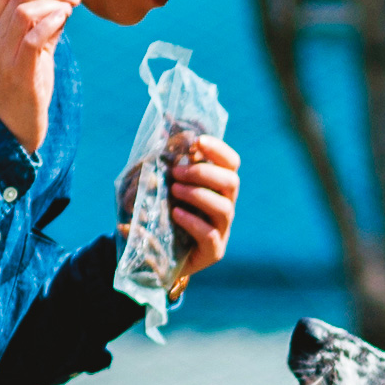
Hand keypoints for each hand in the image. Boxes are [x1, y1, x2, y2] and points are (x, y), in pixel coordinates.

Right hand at [0, 0, 88, 150]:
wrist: (9, 128)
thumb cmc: (21, 89)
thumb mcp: (26, 54)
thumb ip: (41, 30)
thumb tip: (63, 6)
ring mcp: (2, 56)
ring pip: (25, 12)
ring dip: (54, 4)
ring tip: (71, 10)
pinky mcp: (19, 73)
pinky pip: (33, 38)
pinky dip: (52, 23)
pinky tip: (64, 21)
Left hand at [128, 130, 239, 292]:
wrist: (152, 255)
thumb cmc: (157, 214)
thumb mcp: (154, 185)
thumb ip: (161, 162)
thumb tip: (161, 128)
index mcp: (216, 187)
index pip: (231, 163)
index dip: (219, 150)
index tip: (198, 142)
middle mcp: (224, 205)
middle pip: (231, 182)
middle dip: (205, 173)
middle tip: (177, 172)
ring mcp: (221, 229)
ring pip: (225, 207)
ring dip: (199, 194)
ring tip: (174, 190)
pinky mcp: (213, 251)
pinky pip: (210, 234)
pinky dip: (193, 221)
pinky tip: (176, 213)